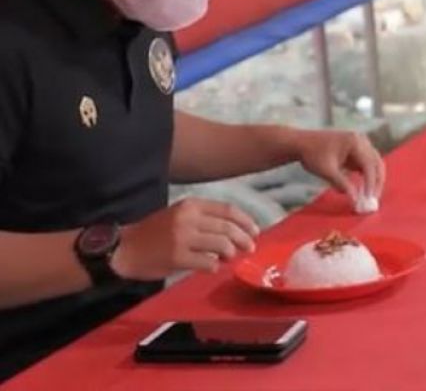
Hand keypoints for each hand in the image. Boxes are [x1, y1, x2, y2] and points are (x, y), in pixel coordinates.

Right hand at [112, 198, 258, 279]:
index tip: (255, 231)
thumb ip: (205, 219)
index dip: (245, 221)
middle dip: (244, 239)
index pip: (228, 210)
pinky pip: (208, 262)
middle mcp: (188, 218)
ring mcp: (183, 238)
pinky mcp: (177, 257)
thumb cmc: (154, 232)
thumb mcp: (179, 215)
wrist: (124, 248)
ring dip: (231, 253)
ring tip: (230, 257)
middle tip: (250, 248)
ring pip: (221, 245)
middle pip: (228, 228)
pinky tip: (212, 267)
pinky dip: (215, 266)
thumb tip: (236, 230)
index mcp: (191, 205)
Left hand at [290, 128, 385, 200]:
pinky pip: (367, 164)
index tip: (369, 198)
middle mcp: (361, 141)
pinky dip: (367, 176)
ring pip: (374, 164)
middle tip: (373, 200)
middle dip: (376, 182)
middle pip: (376, 163)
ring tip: (369, 197)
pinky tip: (363, 189)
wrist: (302, 143)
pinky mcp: (357, 150)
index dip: (371, 182)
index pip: (369, 164)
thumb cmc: (312, 155)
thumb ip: (342, 184)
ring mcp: (360, 144)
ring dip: (374, 180)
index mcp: (355, 142)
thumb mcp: (326, 171)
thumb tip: (355, 200)